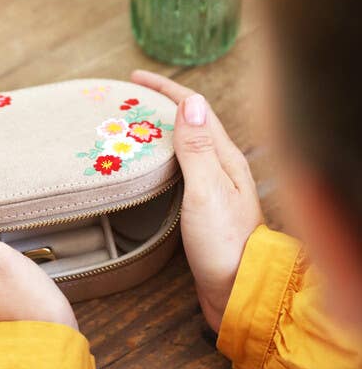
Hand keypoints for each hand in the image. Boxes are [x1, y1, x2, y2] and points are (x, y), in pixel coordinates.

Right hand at [132, 70, 263, 331]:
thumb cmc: (224, 243)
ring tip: (134, 124)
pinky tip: (150, 163)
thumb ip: (198, 148)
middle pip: (189, 123)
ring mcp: (214, 187)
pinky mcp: (204, 206)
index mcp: (225, 158)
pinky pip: (181, 168)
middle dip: (160, 105)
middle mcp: (222, 167)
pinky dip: (162, 155)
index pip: (194, 109)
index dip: (165, 90)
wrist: (239, 290)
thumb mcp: (207, 191)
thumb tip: (191, 102)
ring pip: (184, 145)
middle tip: (129, 99)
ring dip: (160, 129)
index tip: (135, 78)